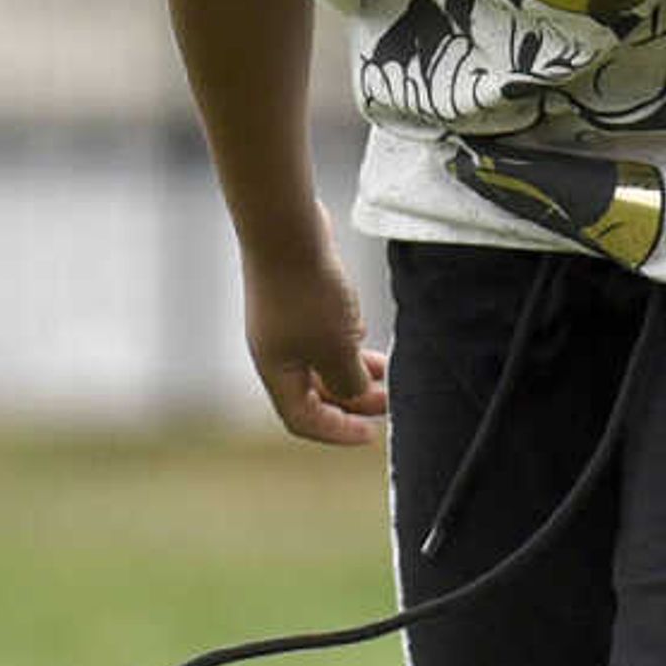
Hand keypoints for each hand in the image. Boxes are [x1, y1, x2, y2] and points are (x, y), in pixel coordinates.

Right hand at [243, 230, 390, 445]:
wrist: (287, 231)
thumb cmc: (307, 291)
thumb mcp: (337, 347)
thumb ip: (350, 382)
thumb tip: (359, 395)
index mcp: (277, 372)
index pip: (302, 420)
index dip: (337, 432)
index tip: (370, 434)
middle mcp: (277, 354)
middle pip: (314, 394)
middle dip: (352, 402)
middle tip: (388, 402)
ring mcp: (285, 328)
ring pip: (321, 364)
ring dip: (353, 373)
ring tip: (386, 373)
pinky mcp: (297, 304)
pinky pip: (323, 338)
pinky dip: (346, 346)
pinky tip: (366, 338)